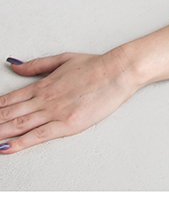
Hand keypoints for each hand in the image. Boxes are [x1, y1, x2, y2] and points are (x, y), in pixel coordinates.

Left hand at [0, 49, 138, 153]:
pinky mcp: (66, 123)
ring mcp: (54, 112)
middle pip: (8, 114)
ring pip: (18, 125)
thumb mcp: (63, 59)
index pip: (9, 100)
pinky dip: (19, 142)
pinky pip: (37, 135)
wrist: (118, 70)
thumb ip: (36, 65)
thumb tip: (14, 65)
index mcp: (43, 84)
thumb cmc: (96, 65)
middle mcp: (44, 99)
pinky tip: (5, 147)